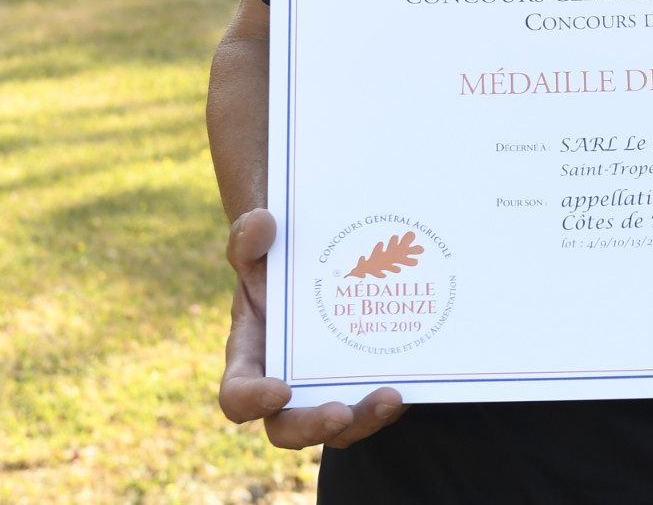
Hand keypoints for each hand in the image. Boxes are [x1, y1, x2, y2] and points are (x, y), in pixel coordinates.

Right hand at [217, 208, 407, 448]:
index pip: (237, 397)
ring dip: (365, 418)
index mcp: (249, 358)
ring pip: (341, 427)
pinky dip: (395, 398)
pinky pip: (375, 406)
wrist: (310, 262)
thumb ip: (249, 236)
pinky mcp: (361, 385)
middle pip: (289, 429)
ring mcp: (325, 390)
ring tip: (393, 397)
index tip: (280, 389)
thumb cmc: (275, 260)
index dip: (252, 401)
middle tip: (341, 412)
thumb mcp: (257, 245)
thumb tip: (263, 223)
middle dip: (315, 426)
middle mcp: (284, 387)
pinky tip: (416, 378)